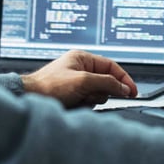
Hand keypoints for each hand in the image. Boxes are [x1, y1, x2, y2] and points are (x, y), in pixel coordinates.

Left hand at [21, 50, 137, 107]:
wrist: (30, 99)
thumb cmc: (49, 85)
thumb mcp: (83, 80)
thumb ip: (106, 82)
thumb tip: (123, 88)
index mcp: (83, 58)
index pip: (111, 67)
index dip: (123, 79)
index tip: (132, 91)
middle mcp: (81, 69)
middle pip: (106, 83)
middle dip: (100, 92)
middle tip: (91, 95)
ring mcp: (77, 84)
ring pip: (97, 95)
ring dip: (90, 100)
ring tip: (77, 99)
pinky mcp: (73, 97)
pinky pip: (88, 103)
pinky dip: (83, 106)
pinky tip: (73, 105)